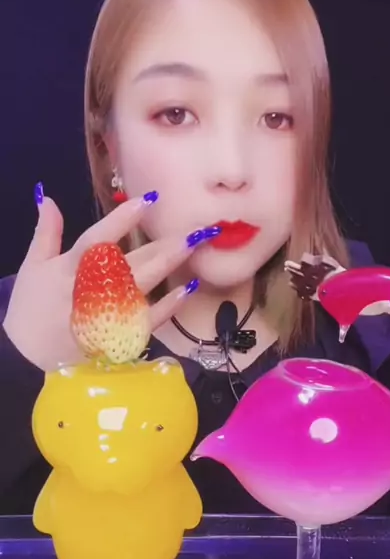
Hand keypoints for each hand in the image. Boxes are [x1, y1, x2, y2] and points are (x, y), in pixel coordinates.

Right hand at [3, 190, 214, 371]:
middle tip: (189, 229)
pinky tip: (189, 289)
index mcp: (68, 270)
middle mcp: (90, 290)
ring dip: (169, 266)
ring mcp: (108, 315)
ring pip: (144, 287)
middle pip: (130, 264)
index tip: (146, 201)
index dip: (121, 220)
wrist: (27, 360)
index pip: (97, 240)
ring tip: (193, 247)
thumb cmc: (30, 310)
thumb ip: (46, 233)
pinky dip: (170, 305)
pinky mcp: (119, 337)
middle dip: (160, 246)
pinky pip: (149, 320)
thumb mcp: (32, 267)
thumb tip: (49, 199)